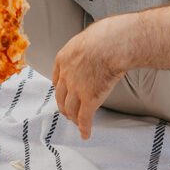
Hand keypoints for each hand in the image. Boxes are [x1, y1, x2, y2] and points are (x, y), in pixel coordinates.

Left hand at [52, 16, 135, 139]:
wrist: (113, 43)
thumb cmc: (107, 34)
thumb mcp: (89, 36)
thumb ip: (88, 46)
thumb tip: (98, 44)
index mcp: (64, 58)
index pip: (57, 78)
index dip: (60, 89)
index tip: (63, 93)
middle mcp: (66, 75)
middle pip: (61, 96)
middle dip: (64, 106)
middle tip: (68, 112)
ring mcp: (77, 89)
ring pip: (71, 109)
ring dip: (73, 118)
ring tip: (76, 123)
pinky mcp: (90, 99)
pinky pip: (84, 118)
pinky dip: (84, 128)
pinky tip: (85, 134)